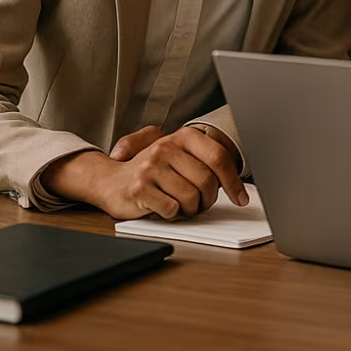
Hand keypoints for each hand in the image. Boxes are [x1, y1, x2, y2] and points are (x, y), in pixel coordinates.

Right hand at [41, 125, 246, 219]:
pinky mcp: (139, 188)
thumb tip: (236, 180)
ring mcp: (151, 167)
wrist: (110, 180)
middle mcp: (166, 147)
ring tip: (181, 204)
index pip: (219, 157)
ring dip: (191, 209)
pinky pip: (172, 209)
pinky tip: (165, 207)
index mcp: (183, 136)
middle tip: (201, 204)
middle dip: (208, 200)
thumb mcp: (180, 154)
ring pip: (191, 198)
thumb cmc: (152, 170)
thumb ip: (206, 158)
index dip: (233, 182)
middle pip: (207, 181)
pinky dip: (173, 214)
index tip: (240, 199)